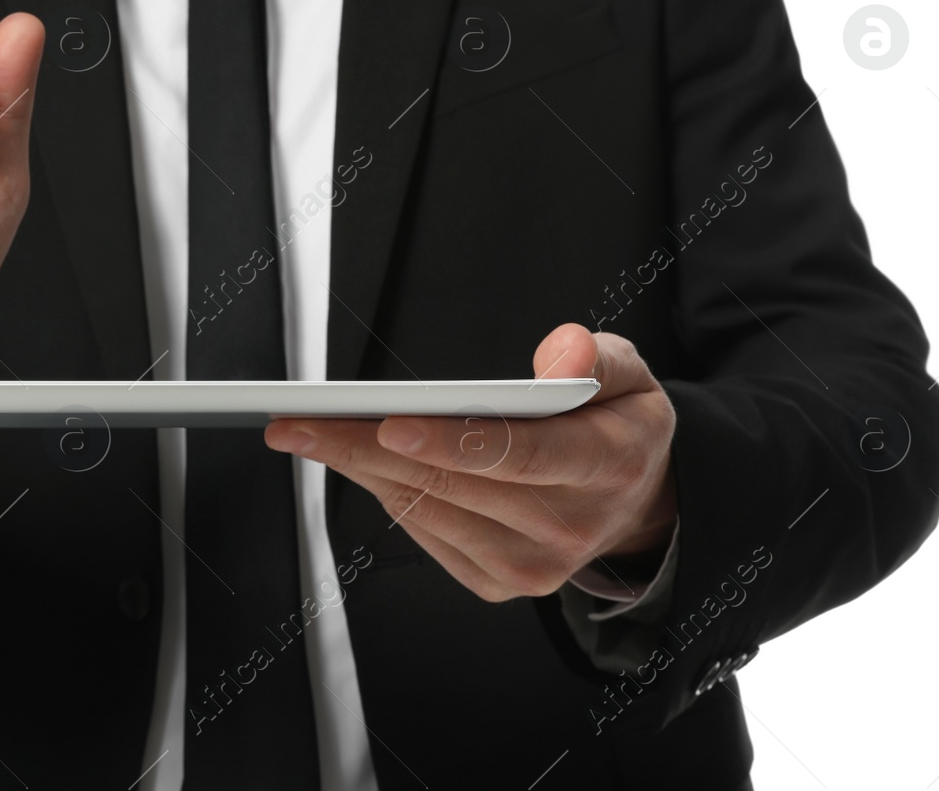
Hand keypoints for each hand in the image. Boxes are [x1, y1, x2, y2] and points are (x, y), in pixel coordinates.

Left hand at [265, 324, 677, 601]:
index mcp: (606, 466)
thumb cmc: (619, 427)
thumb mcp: (632, 375)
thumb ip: (600, 357)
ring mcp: (531, 565)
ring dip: (360, 469)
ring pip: (426, 509)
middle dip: (365, 447)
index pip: (520, 456)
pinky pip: (424, 532)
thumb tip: (559, 355)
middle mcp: (568, 526)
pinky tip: (356, 461)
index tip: (389, 425)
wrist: (637, 505)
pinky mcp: (499, 583)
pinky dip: (386, 492)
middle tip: (301, 420)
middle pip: (451, 484)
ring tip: (309, 432)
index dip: (451, 443)